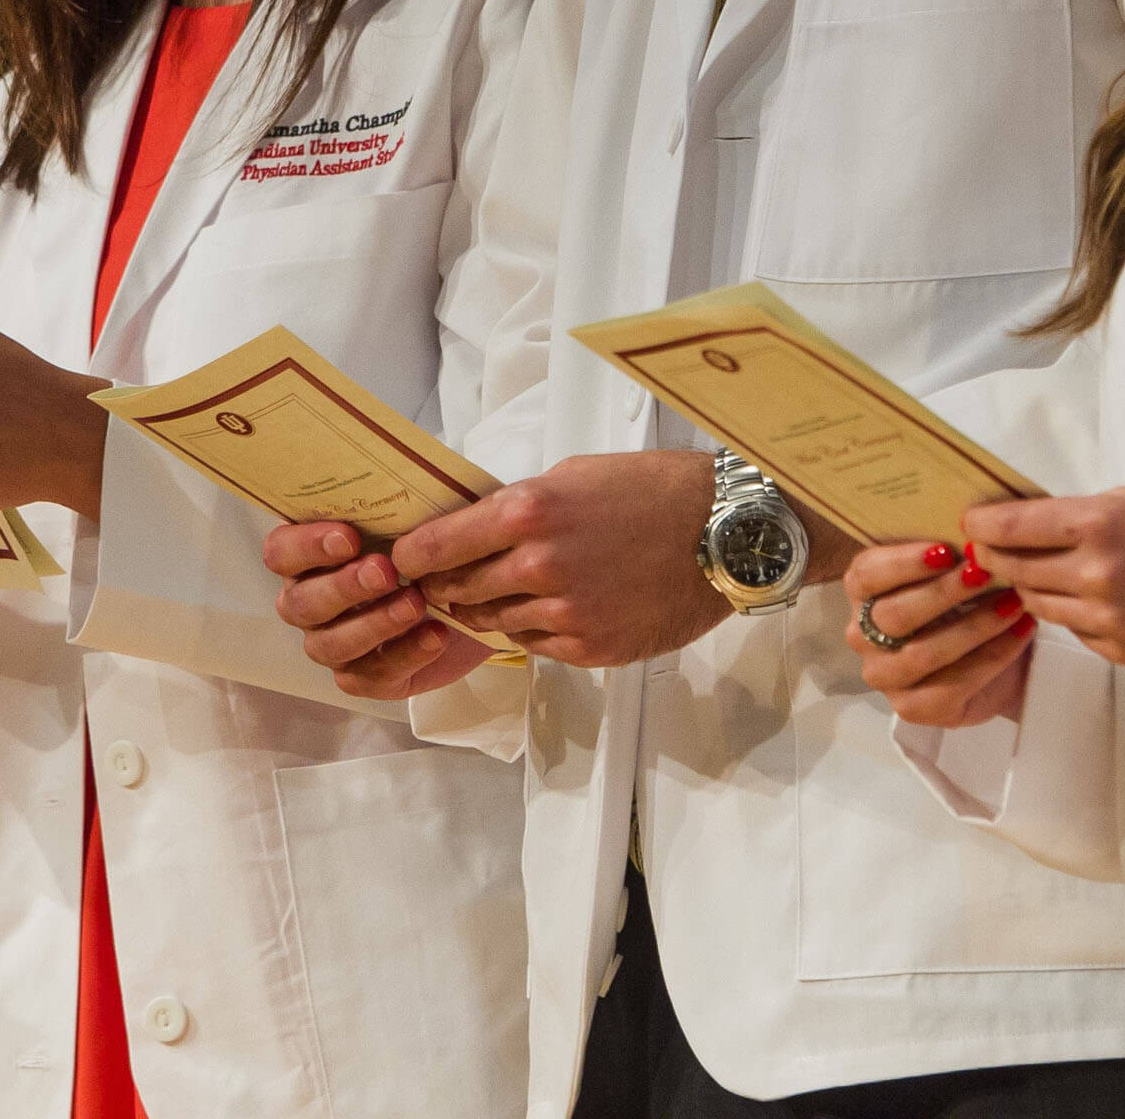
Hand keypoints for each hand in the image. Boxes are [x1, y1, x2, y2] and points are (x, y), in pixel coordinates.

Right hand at [264, 519, 496, 698]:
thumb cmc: (423, 544)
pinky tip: (436, 634)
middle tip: (386, 571)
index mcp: (306, 555)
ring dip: (374, 624)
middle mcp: (307, 601)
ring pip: (330, 645)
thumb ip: (387, 503)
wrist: (467, 590)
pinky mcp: (364, 677)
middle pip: (300, 604)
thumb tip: (387, 478)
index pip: (279, 552)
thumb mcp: (409, 514)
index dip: (306, 547)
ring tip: (417, 604)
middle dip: (342, 588)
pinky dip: (405, 654)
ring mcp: (331, 643)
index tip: (350, 537)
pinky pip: (370, 676)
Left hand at [385, 453, 729, 668]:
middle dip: (442, 585)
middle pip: (456, 589)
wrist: (724, 533)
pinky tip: (542, 609)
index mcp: (526, 512)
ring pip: (493, 623)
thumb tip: (473, 526)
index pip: (434, 546)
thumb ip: (517, 506)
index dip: (410, 556)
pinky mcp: (591, 649)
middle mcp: (538, 566)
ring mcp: (565, 614)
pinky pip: (535, 645)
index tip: (400, 560)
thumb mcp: (571, 475)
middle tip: (437, 581)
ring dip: (485, 610)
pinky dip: (530, 630)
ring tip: (490, 595)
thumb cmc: (653, 491)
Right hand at [844, 540, 1033, 727]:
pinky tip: (1018, 635)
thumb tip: (974, 519)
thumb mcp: (950, 572)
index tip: (945, 549)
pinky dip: (990, 657)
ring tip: (1013, 604)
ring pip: (923, 653)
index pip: (866, 575)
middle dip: (943, 593)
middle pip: (894, 616)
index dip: (903, 563)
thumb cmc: (965, 604)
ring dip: (974, 626)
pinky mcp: (913, 709)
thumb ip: (947, 551)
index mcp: (862, 594)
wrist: (995, 658)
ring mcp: (885, 676)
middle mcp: (862, 636)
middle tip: (983, 573)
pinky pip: (951, 686)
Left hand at [965, 487, 1124, 666]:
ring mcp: (1109, 617)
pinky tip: (1084, 597)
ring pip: (1035, 604)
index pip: (1009, 527)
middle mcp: (1098, 573)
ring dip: (1028, 586)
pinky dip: (1069, 614)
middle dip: (995, 556)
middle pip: (1013, 569)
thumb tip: (1021, 524)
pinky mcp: (1123, 651)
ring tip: (1032, 571)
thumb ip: (1074, 516)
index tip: (969, 523)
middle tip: (986, 548)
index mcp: (1099, 523)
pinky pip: (1072, 630)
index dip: (980, 525)